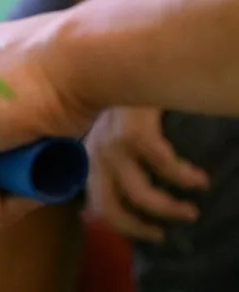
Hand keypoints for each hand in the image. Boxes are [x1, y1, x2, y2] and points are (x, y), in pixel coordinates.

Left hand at [85, 107, 208, 241]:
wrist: (131, 56)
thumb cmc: (132, 96)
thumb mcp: (120, 131)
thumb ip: (126, 160)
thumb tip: (146, 195)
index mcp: (91, 154)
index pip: (96, 201)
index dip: (121, 224)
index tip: (149, 232)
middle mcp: (95, 151)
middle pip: (108, 207)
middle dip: (136, 227)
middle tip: (162, 234)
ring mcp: (112, 142)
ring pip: (139, 194)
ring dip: (167, 209)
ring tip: (190, 210)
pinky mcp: (134, 131)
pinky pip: (163, 166)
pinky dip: (184, 179)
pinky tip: (199, 180)